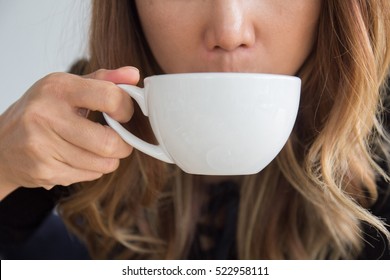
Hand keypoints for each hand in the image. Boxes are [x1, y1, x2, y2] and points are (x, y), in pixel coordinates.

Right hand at [0, 67, 138, 197]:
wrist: (2, 143)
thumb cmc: (41, 111)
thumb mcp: (67, 87)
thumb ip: (104, 80)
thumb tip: (133, 75)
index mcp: (58, 88)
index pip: (110, 97)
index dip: (125, 109)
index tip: (123, 114)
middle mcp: (47, 115)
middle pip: (109, 142)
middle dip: (123, 145)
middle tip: (119, 141)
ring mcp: (43, 146)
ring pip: (102, 164)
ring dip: (109, 159)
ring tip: (97, 149)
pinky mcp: (44, 170)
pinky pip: (89, 176)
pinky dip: (92, 170)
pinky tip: (79, 159)